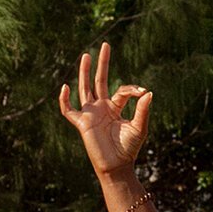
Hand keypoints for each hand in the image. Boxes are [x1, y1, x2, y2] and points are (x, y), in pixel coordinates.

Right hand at [58, 41, 152, 178]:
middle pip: (99, 81)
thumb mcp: (139, 127)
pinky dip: (65, 100)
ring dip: (85, 72)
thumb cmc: (129, 149)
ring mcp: (91, 114)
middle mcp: (102, 108)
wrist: (117, 166)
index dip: (132, 89)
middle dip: (102, 64)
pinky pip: (69, 110)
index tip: (143, 92)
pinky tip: (65, 87)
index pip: (122, 90)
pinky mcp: (82, 124)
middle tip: (105, 45)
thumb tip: (148, 92)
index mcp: (116, 107)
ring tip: (87, 55)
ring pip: (85, 89)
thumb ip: (143, 110)